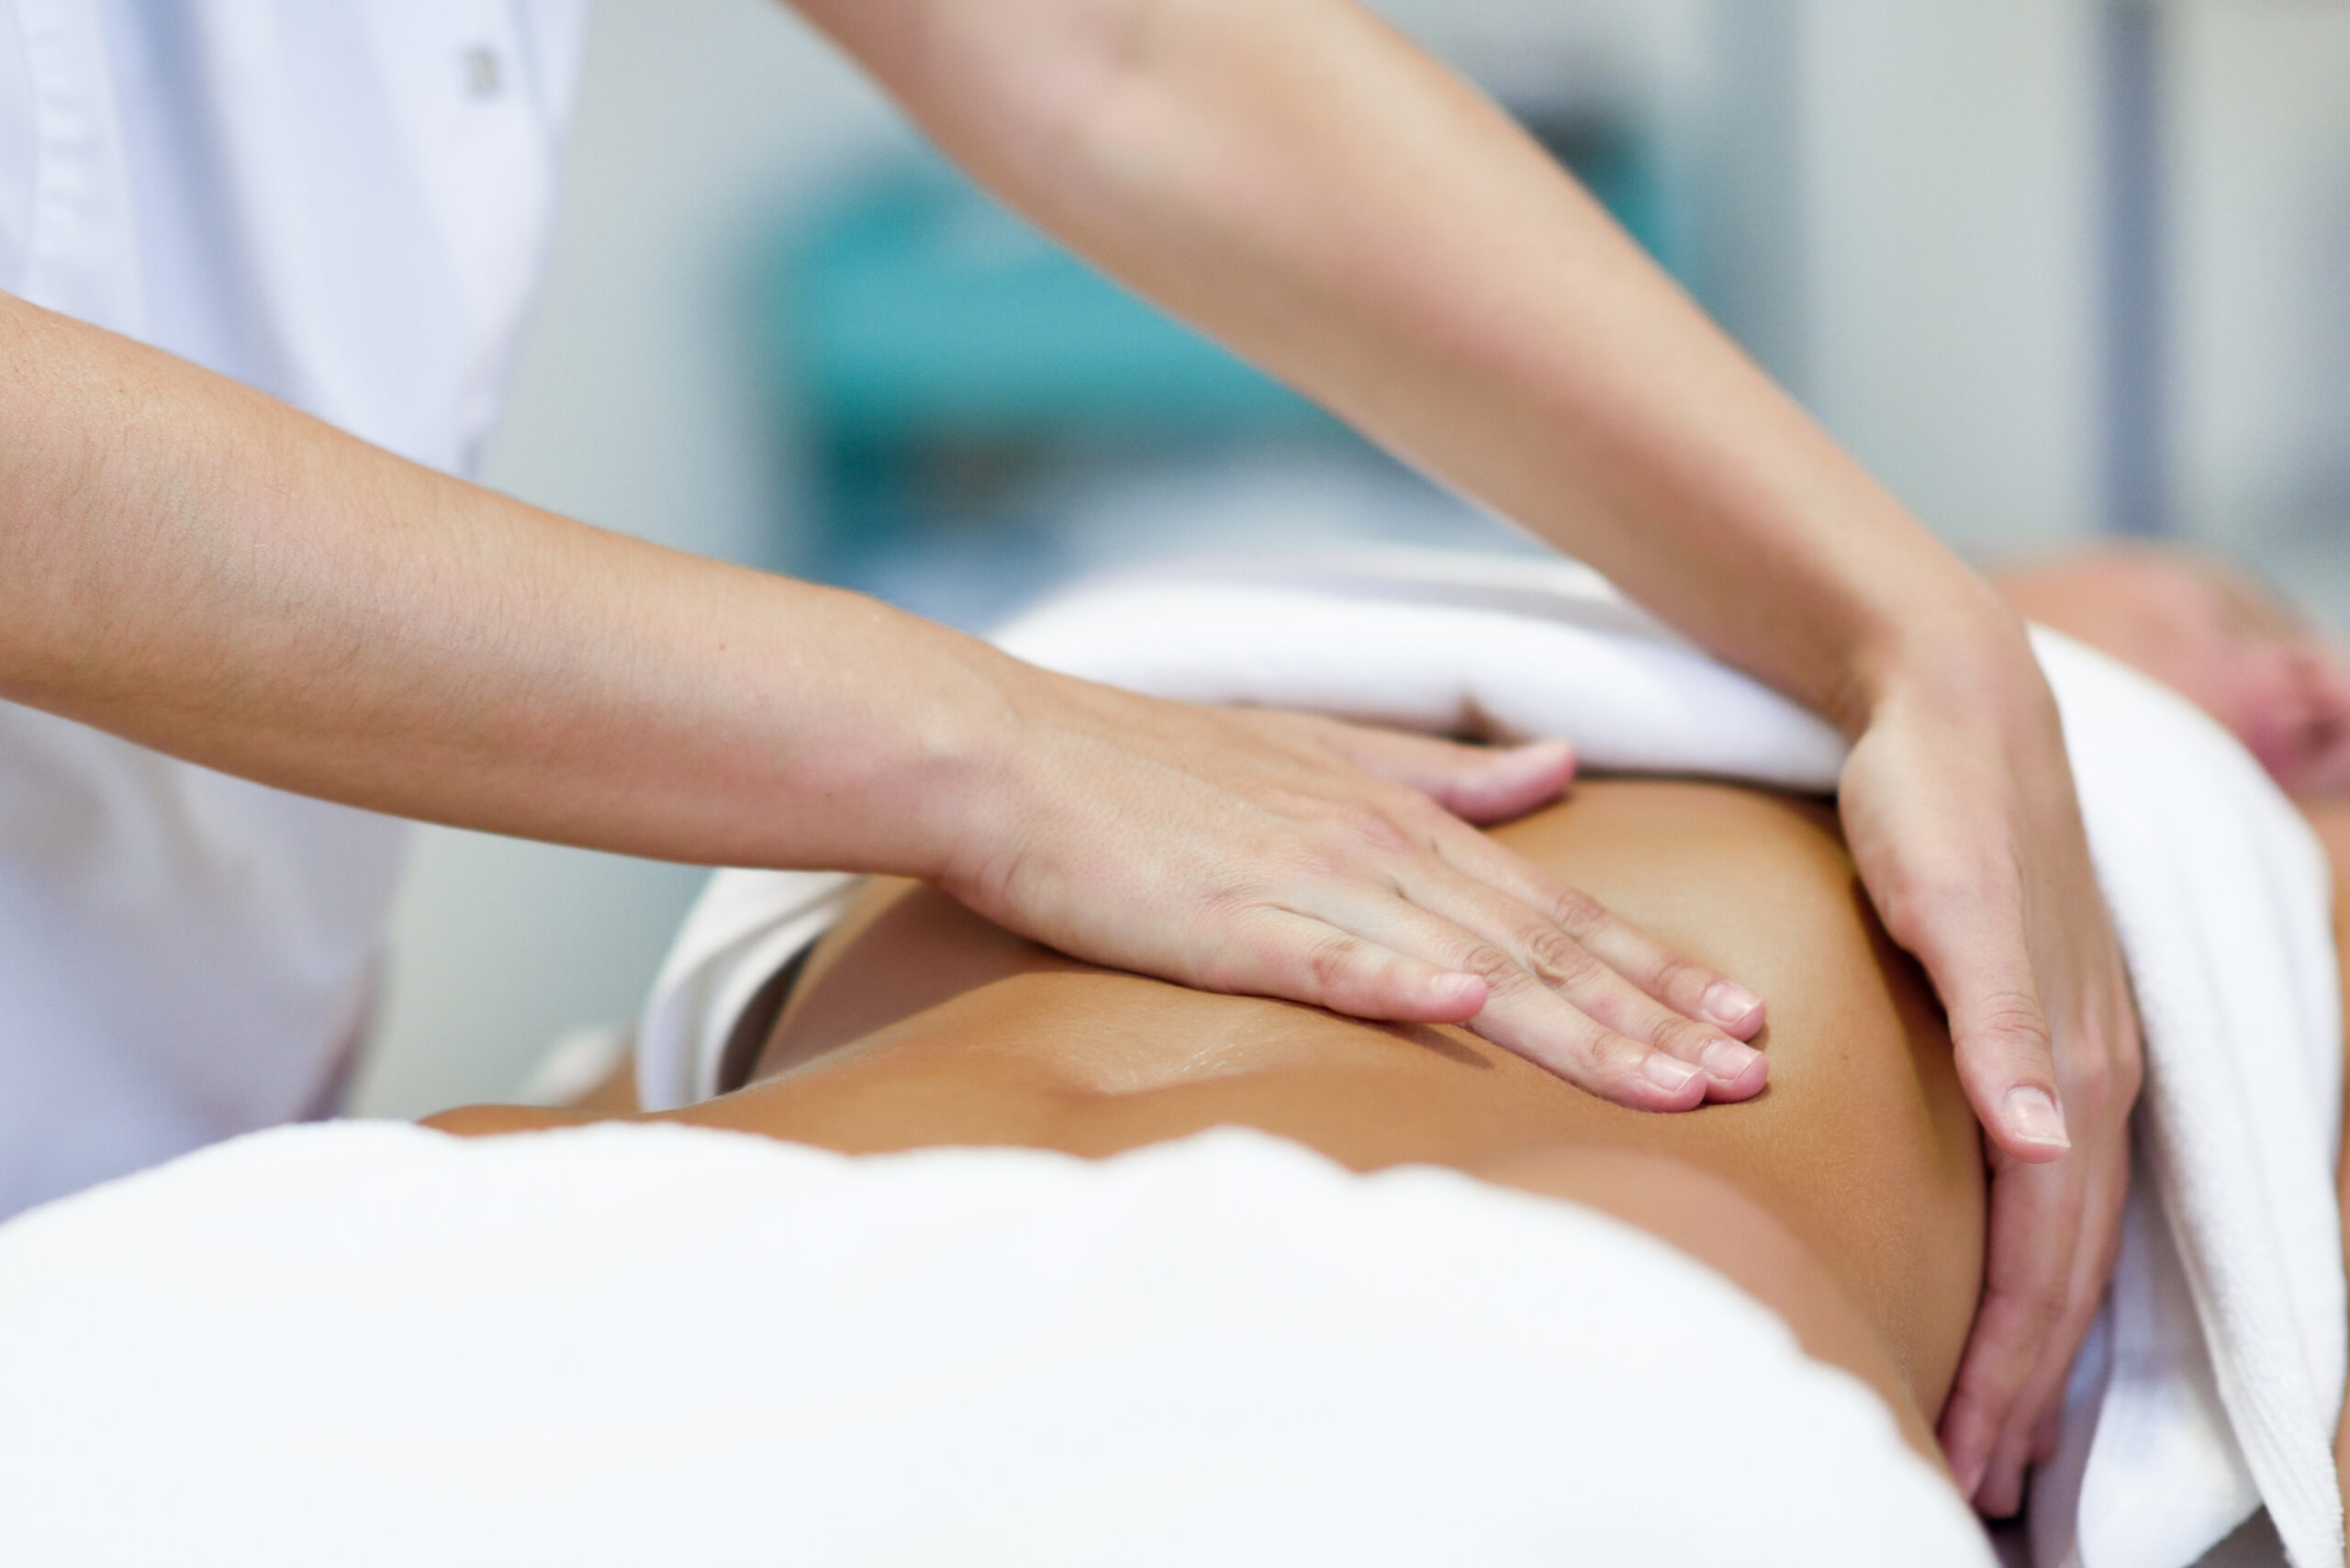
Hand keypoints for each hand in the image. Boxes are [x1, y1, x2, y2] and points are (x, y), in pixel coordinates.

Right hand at [932, 668, 1771, 1108]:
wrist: (1013, 753)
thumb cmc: (1152, 765)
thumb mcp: (1313, 754)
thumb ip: (1440, 772)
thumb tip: (1555, 766)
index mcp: (1400, 818)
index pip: (1555, 907)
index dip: (1656, 968)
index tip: (1747, 1020)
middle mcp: (1379, 848)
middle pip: (1541, 946)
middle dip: (1656, 1017)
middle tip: (1754, 1075)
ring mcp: (1307, 882)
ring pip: (1469, 966)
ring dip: (1578, 1028)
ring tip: (1673, 1086)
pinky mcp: (1227, 920)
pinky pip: (1328, 959)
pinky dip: (1401, 986)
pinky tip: (1468, 1016)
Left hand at [1836, 643, 2141, 1513]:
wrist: (1951, 700)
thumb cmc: (1936, 803)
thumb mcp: (1953, 909)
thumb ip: (2004, 1027)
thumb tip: (2050, 1146)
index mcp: (2070, 1062)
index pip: (2044, 1252)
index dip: (2009, 1361)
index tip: (1968, 1453)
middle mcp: (2087, 1072)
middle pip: (2064, 1264)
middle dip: (2023, 1379)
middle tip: (1974, 1478)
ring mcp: (2073, 1049)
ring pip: (2062, 1230)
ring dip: (2031, 1334)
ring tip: (1995, 1420)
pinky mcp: (2041, 1025)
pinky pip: (2049, 1178)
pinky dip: (2030, 1255)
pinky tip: (2008, 1280)